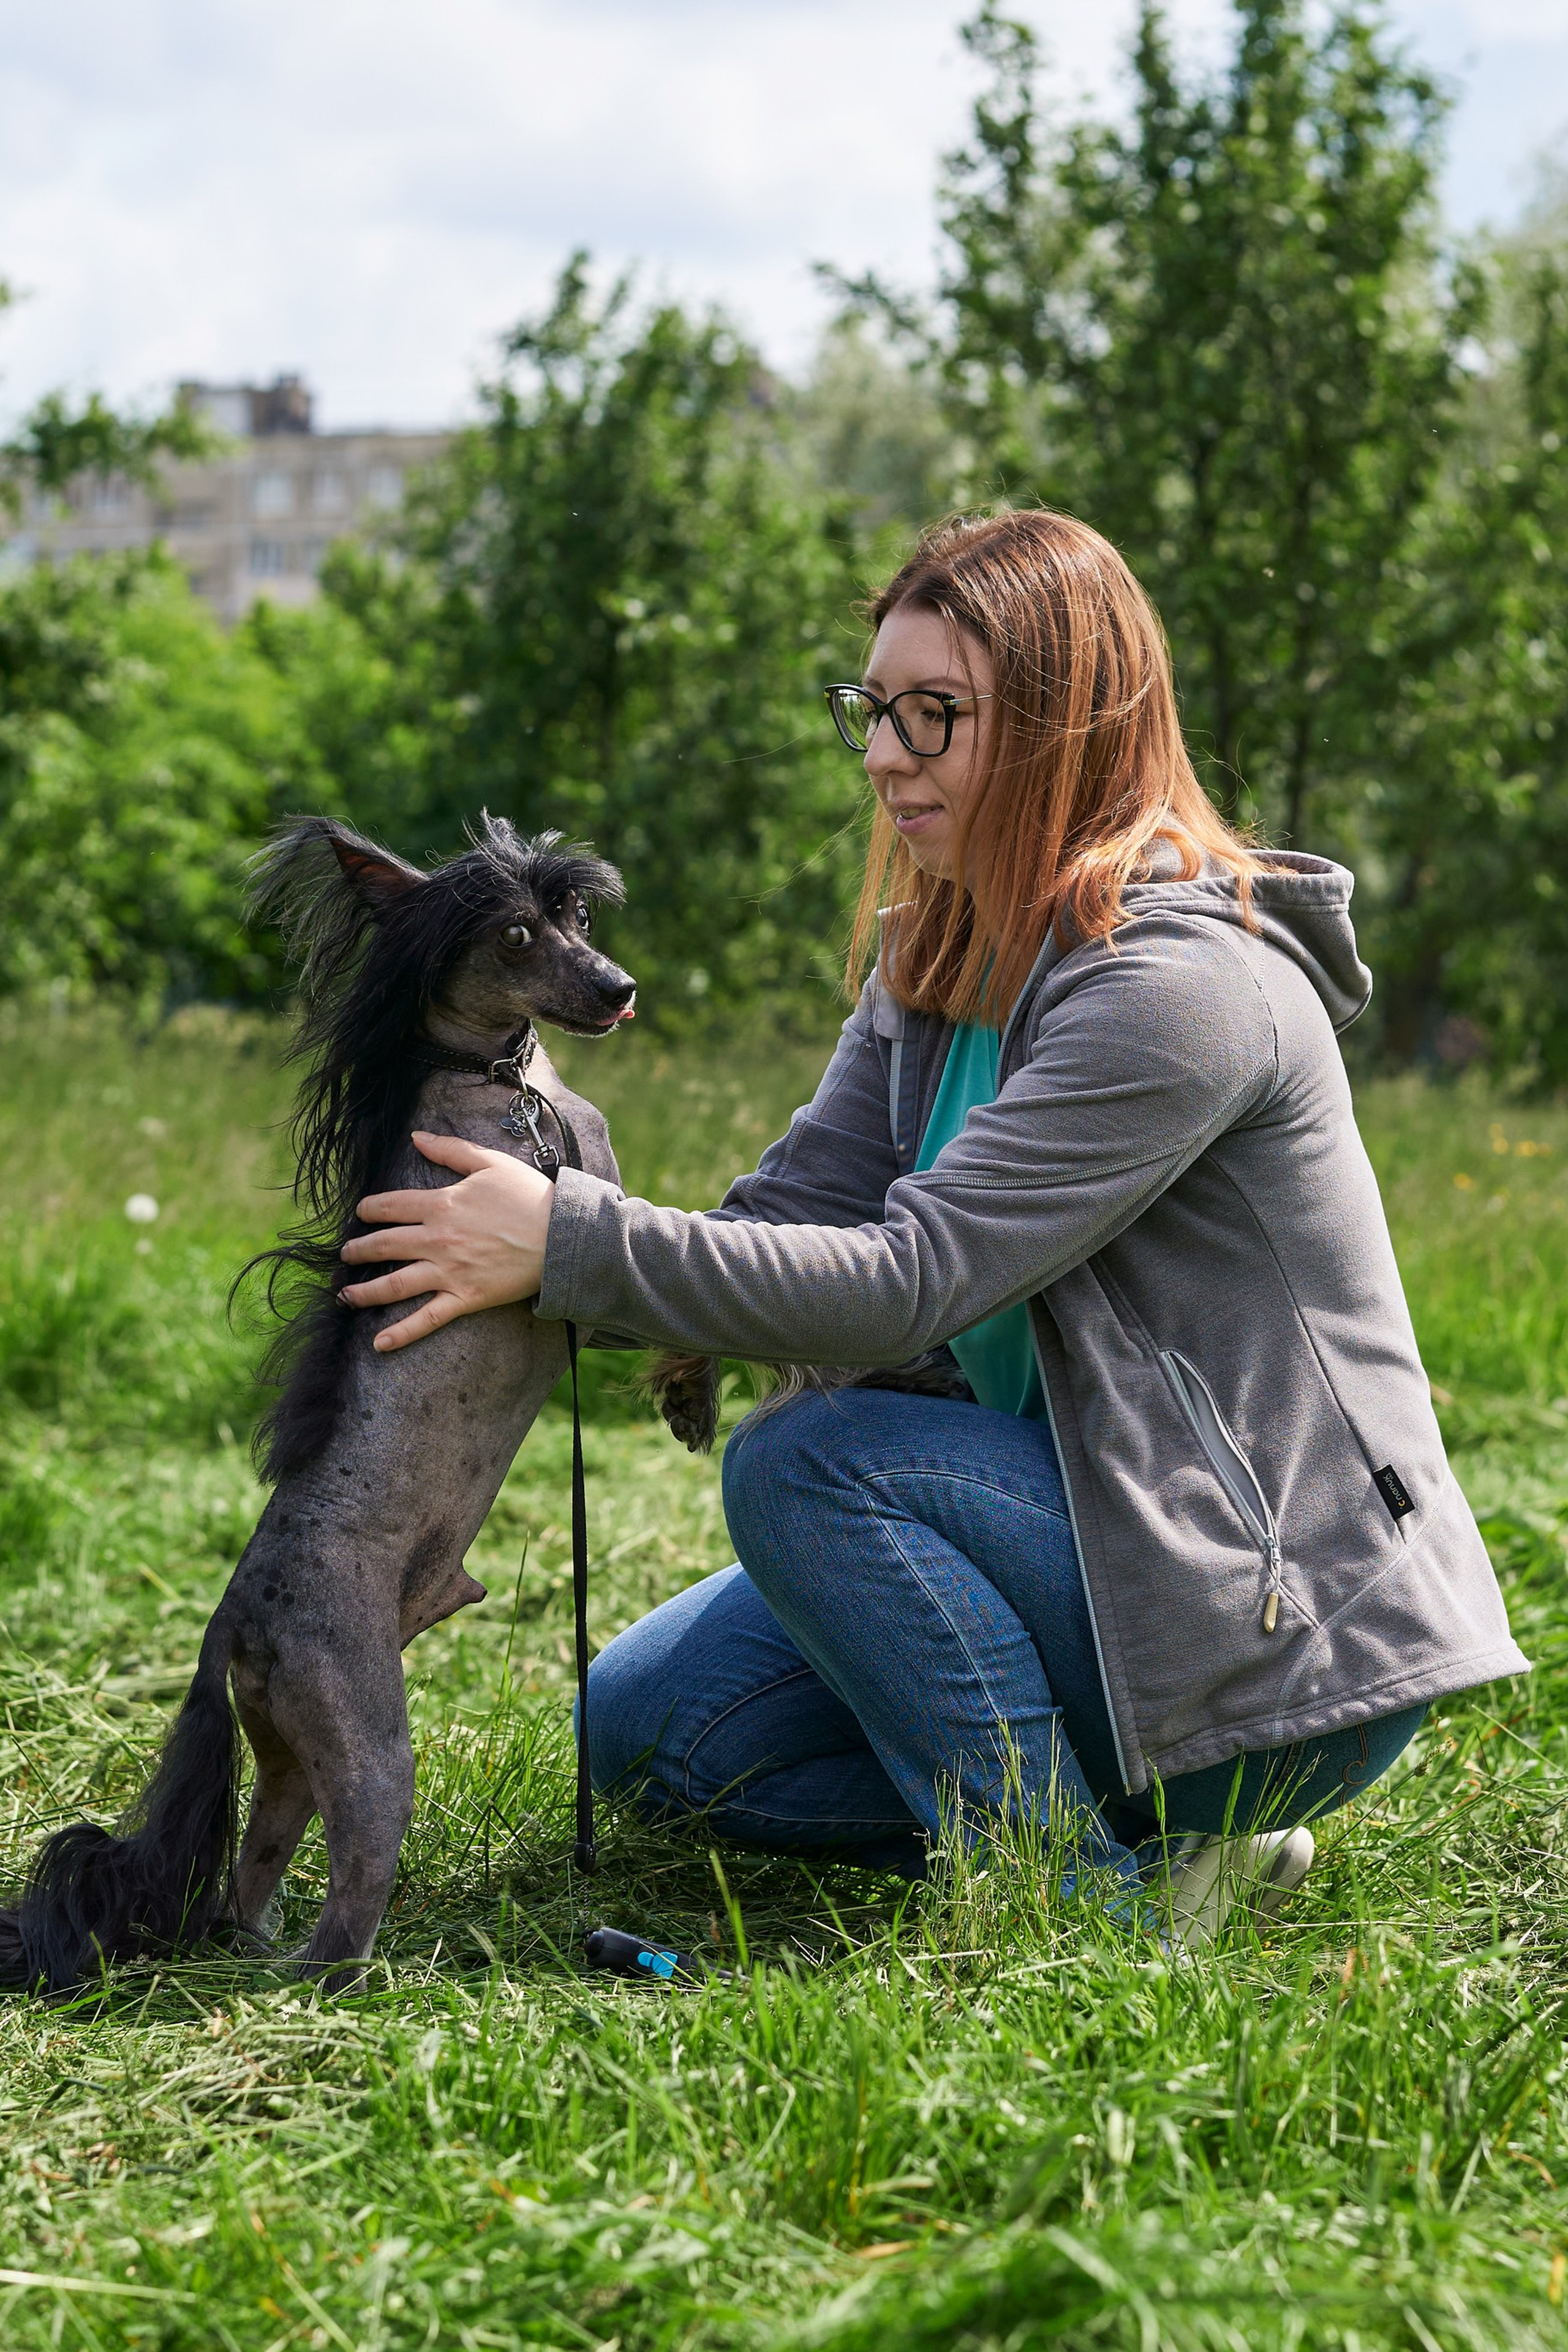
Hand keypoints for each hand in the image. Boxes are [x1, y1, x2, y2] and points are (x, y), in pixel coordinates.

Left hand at [339, 1131, 556, 1351]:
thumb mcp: (489, 1163)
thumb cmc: (529, 1196)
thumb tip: (417, 1136)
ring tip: (345, 1295)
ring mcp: (447, 1272)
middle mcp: (436, 1240)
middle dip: (357, 1251)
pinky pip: (426, 1319)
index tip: (360, 1214)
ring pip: (394, 1284)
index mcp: (439, 1205)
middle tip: (345, 1255)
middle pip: (383, 1246)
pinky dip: (401, 1332)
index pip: (389, 1206)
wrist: (561, 1235)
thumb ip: (450, 1150)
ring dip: (364, 1291)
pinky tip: (378, 1343)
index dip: (368, 1210)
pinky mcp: (464, 1298)